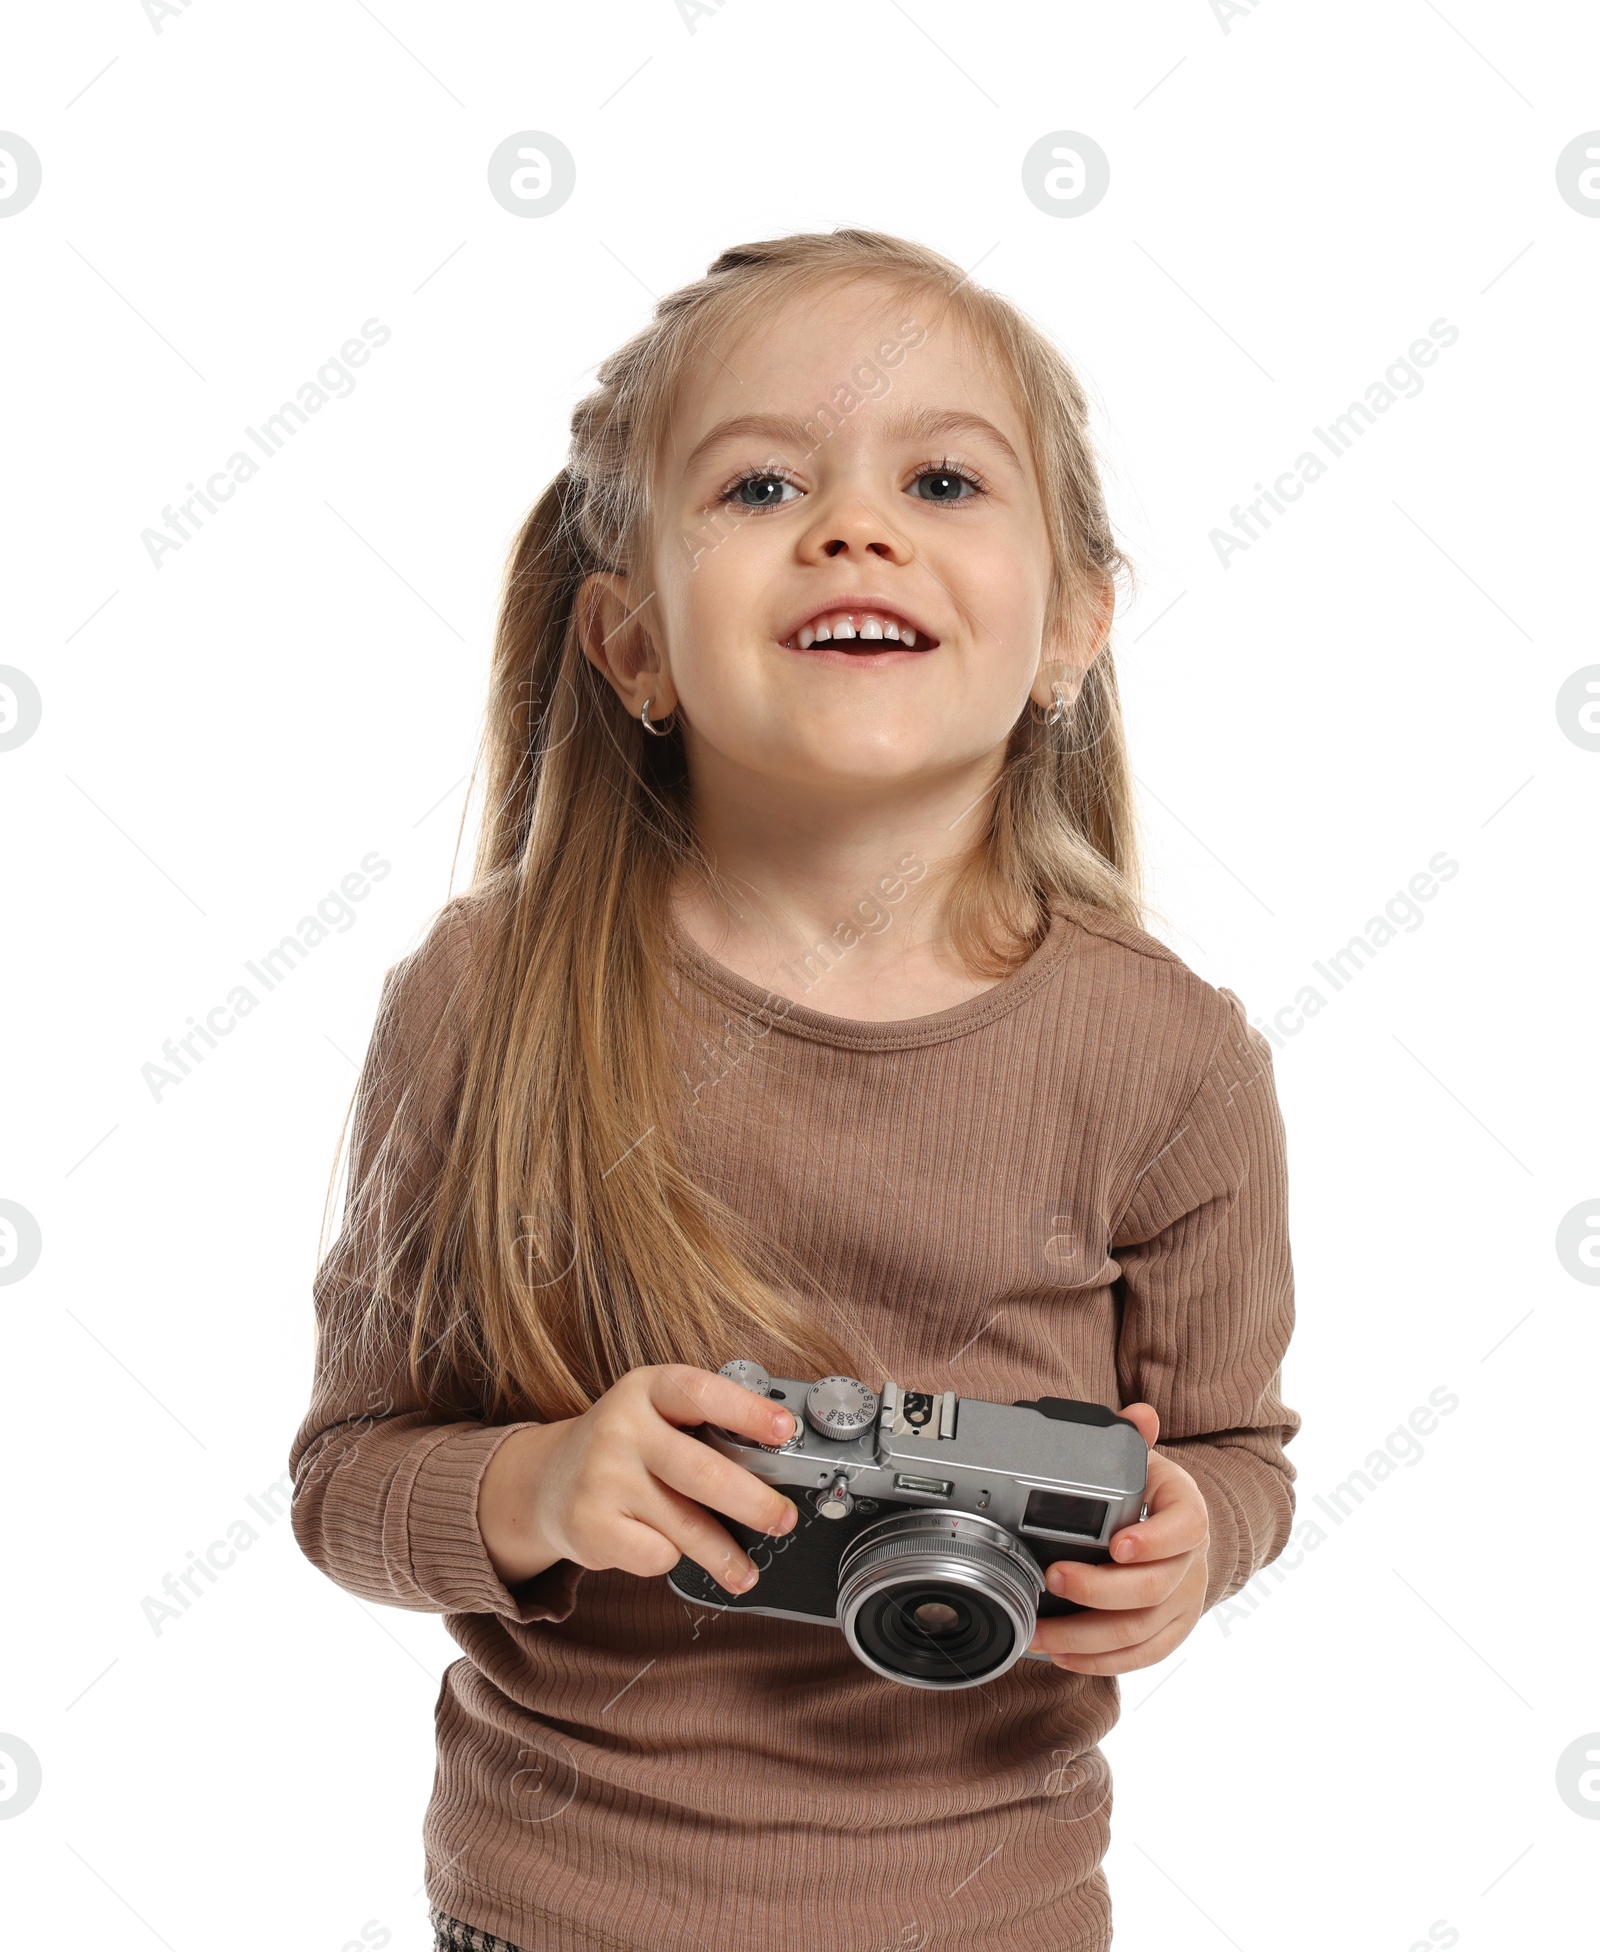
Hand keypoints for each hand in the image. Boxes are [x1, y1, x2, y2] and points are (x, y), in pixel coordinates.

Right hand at [477, 1364, 800, 1594]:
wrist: (548, 1482)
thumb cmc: (627, 1449)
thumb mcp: (658, 1417)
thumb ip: (706, 1430)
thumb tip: (776, 1468)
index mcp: (648, 1389)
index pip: (702, 1393)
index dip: (748, 1412)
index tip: (786, 1432)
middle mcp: (621, 1427)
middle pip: (702, 1471)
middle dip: (754, 1502)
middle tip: (783, 1519)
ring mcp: (601, 1476)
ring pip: (685, 1525)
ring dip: (725, 1554)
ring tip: (745, 1570)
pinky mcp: (589, 1523)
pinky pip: (655, 1555)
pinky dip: (670, 1559)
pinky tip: (663, 1547)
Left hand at [1026, 1402, 1209, 1674]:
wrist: (1183, 1533)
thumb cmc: (1155, 1497)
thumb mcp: (1147, 1461)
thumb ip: (1135, 1439)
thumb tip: (1139, 1415)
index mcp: (1188, 1513)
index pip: (1184, 1529)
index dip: (1153, 1541)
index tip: (1116, 1544)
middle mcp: (1190, 1563)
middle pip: (1152, 1588)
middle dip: (1099, 1589)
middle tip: (1053, 1578)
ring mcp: (1182, 1602)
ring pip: (1141, 1631)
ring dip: (1087, 1637)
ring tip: (1041, 1630)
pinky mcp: (1169, 1632)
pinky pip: (1141, 1655)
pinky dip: (1101, 1661)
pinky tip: (1064, 1655)